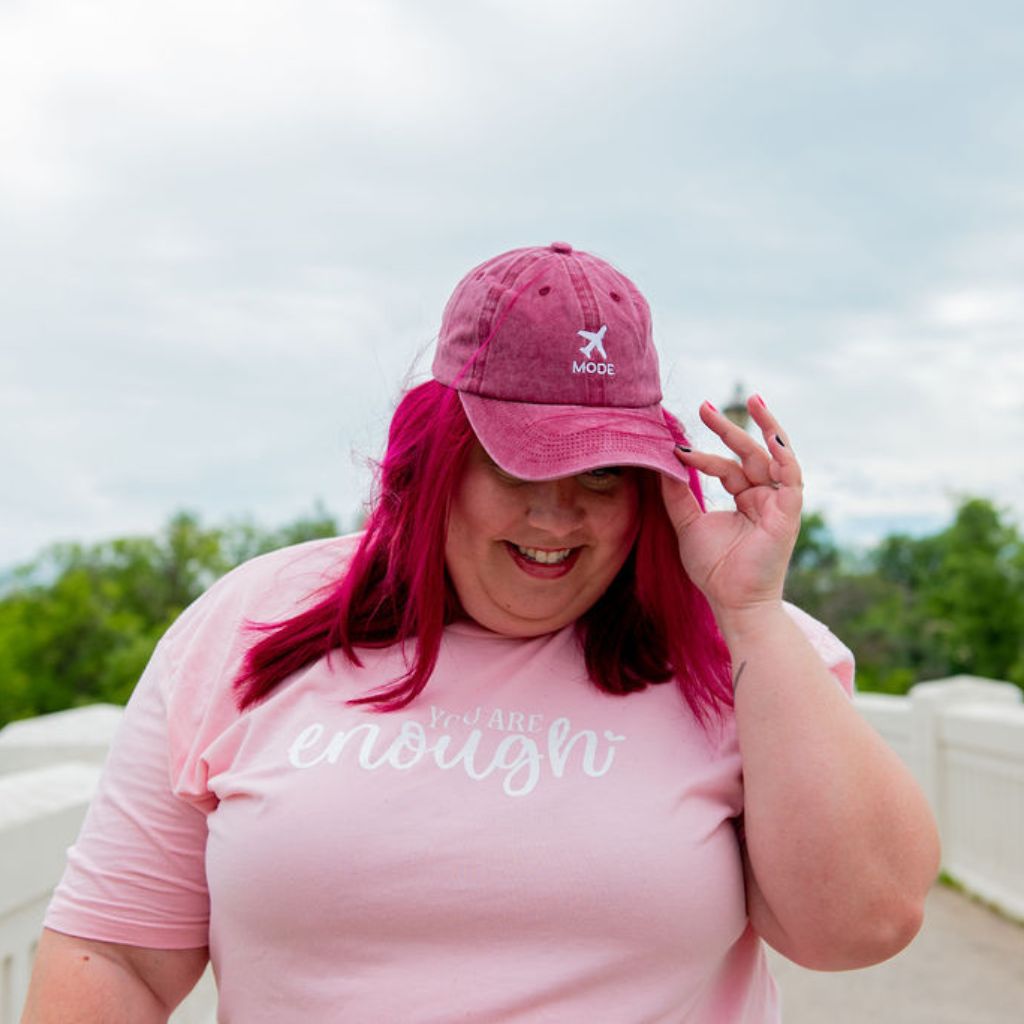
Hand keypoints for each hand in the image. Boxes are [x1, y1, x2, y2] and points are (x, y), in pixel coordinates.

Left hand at [661, 395, 802, 616]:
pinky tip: (771, 435)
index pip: (725, 467)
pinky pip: (791, 476)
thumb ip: (677, 494)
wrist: (733, 601)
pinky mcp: (790, 511)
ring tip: (753, 400)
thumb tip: (661, 462)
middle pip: (748, 454)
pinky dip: (783, 454)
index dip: (701, 455)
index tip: (675, 445)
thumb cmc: (714, 569)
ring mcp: (779, 503)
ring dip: (764, 428)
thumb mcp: (688, 524)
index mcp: (745, 499)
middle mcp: (763, 497)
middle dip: (728, 428)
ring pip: (773, 456)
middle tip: (703, 406)